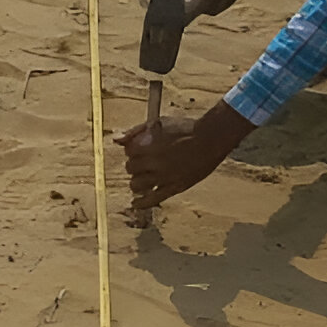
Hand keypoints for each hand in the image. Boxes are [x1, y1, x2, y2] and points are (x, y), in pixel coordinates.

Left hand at [114, 101, 254, 208]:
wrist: (210, 140)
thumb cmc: (185, 128)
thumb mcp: (158, 122)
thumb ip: (135, 131)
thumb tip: (116, 139)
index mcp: (148, 146)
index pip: (128, 152)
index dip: (132, 149)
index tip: (138, 147)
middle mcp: (153, 164)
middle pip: (131, 168)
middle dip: (134, 164)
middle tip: (143, 161)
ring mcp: (163, 178)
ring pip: (137, 185)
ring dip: (137, 181)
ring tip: (142, 177)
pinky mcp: (174, 188)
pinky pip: (153, 199)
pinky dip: (141, 203)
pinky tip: (135, 203)